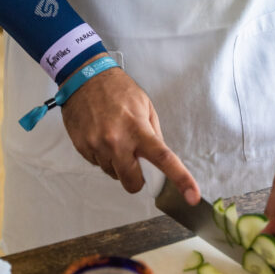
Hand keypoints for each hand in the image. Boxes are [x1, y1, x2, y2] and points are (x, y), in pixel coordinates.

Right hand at [61, 62, 199, 202]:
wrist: (84, 77)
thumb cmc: (117, 89)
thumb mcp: (144, 106)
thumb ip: (153, 134)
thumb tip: (159, 159)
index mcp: (138, 129)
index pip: (164, 158)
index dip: (181, 179)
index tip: (193, 196)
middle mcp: (116, 141)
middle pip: (132, 182)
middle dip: (137, 178)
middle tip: (135, 160)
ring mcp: (97, 146)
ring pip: (113, 174)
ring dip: (117, 163)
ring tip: (113, 137)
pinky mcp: (82, 149)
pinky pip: (98, 164)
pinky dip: (102, 156)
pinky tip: (101, 135)